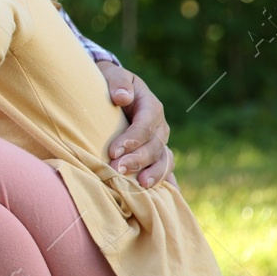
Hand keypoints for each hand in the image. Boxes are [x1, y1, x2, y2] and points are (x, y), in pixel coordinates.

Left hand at [97, 61, 174, 188]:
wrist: (111, 89)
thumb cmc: (109, 81)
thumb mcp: (112, 74)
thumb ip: (118, 82)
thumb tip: (122, 98)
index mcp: (151, 106)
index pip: (145, 126)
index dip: (131, 139)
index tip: (113, 152)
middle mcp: (159, 127)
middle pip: (154, 146)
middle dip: (137, 160)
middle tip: (117, 170)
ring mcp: (159, 142)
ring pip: (164, 160)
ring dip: (154, 174)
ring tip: (140, 186)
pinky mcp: (154, 154)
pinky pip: (165, 170)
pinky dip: (168, 184)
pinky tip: (167, 201)